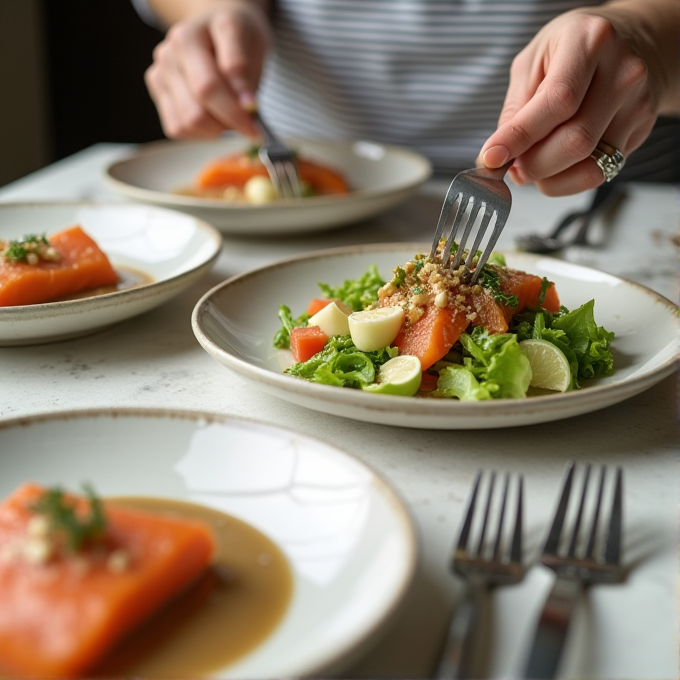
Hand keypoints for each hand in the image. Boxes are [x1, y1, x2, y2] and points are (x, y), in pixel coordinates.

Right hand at [144, 1, 270, 138]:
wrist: (218, 30)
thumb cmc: (237, 37)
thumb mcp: (250, 44)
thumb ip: (244, 74)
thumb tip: (246, 106)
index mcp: (188, 37)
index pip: (210, 87)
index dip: (235, 113)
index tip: (256, 130)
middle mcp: (168, 55)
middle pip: (196, 111)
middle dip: (226, 124)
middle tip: (248, 124)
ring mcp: (159, 75)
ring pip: (186, 124)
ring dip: (215, 130)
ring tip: (230, 115)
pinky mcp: (158, 94)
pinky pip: (178, 128)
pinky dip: (201, 132)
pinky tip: (215, 118)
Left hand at [479, 7, 665, 195]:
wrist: (631, 43)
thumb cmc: (572, 50)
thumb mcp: (533, 63)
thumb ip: (515, 109)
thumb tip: (496, 157)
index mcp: (590, 43)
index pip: (556, 102)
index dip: (520, 136)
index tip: (492, 157)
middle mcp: (622, 73)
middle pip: (575, 142)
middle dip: (532, 165)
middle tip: (512, 164)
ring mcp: (637, 105)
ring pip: (589, 167)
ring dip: (548, 178)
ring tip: (531, 165)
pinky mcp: (641, 131)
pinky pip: (599, 174)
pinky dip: (566, 180)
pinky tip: (554, 166)